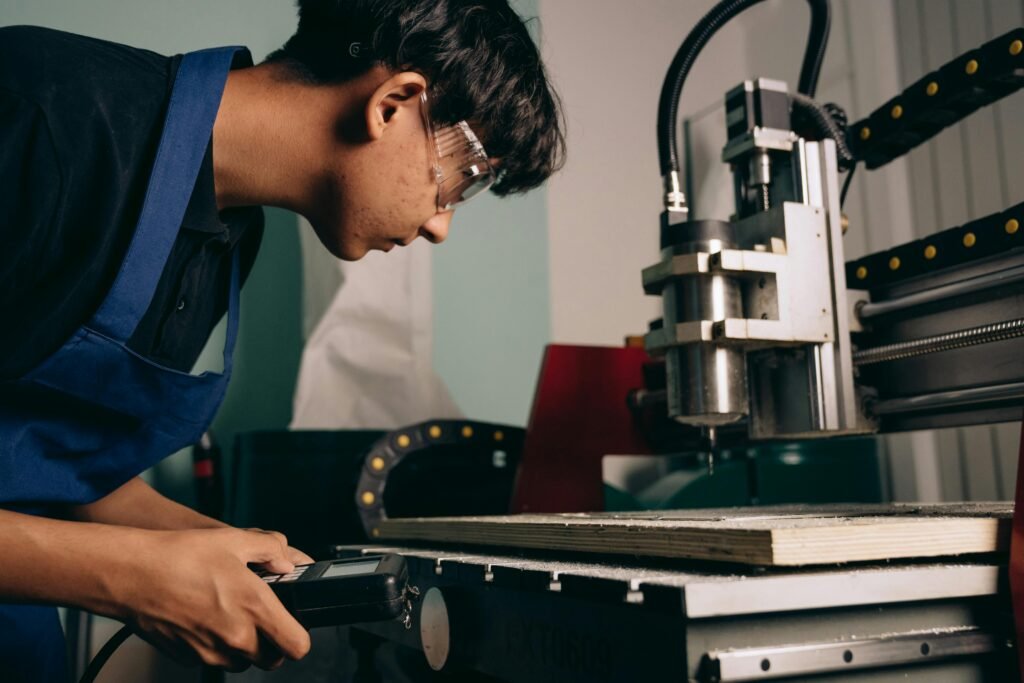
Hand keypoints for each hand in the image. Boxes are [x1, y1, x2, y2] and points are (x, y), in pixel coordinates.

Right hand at [116, 527, 311, 671]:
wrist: (131, 574)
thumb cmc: (179, 556)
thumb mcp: (235, 539)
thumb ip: (271, 549)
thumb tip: (288, 561)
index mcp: (255, 608)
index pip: (297, 645)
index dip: (300, 637)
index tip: (295, 626)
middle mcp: (236, 637)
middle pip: (272, 659)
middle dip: (272, 641)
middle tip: (263, 617)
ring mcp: (211, 651)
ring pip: (243, 662)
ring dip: (244, 646)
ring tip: (232, 614)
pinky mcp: (188, 657)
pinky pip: (214, 659)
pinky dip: (216, 646)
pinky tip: (207, 618)